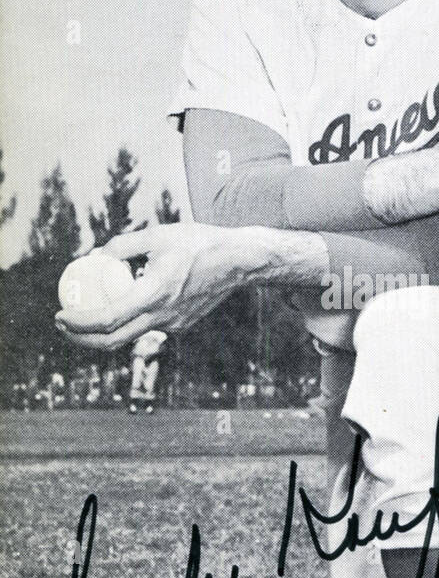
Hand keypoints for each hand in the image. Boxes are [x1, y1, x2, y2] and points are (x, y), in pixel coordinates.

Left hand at [55, 223, 260, 350]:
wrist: (238, 262)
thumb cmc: (197, 243)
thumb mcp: (156, 235)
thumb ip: (121, 246)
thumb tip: (93, 257)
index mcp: (154, 295)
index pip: (107, 320)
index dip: (78, 323)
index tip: (60, 315)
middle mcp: (163, 317)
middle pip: (113, 342)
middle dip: (82, 339)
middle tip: (64, 324)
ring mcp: (174, 325)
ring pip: (131, 335)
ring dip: (105, 330)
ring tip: (87, 312)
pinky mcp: (182, 325)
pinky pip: (150, 325)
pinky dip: (133, 317)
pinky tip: (127, 299)